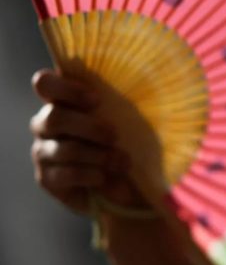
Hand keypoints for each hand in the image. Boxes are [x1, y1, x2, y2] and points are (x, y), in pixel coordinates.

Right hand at [30, 69, 148, 214]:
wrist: (126, 183)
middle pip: (54, 118)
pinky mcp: (47, 178)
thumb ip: (121, 100)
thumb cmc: (127, 140)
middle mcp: (46, 124)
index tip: (96, 99)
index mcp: (63, 101)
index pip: (46, 84)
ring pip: (63, 149)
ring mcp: (43, 152)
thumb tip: (142, 81)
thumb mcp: (128, 118)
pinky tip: (105, 176)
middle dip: (89, 127)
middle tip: (115, 135)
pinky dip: (90, 174)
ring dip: (98, 155)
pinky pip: (65, 174)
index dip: (66, 89)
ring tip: (123, 162)